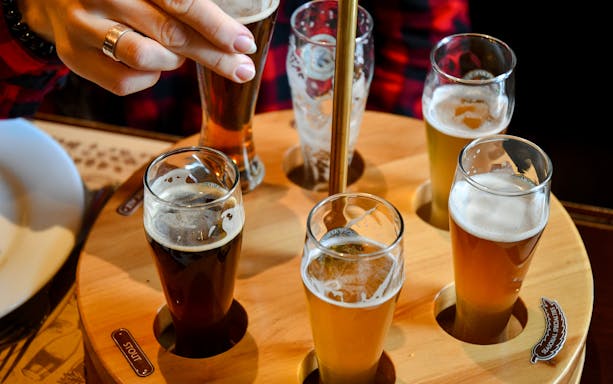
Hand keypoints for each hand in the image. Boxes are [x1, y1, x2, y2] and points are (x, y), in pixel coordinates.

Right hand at [19, 0, 257, 94]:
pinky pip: (125, 82)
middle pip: (170, 33)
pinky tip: (148, 62)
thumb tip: (233, 33)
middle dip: (214, 55)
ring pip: (146, 58)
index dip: (216, 25)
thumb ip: (184, 2)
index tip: (244, 44)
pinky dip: (148, 77)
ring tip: (176, 52)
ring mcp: (82, 25)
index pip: (182, 1)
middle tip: (243, 69)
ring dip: (173, 61)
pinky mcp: (73, 56)